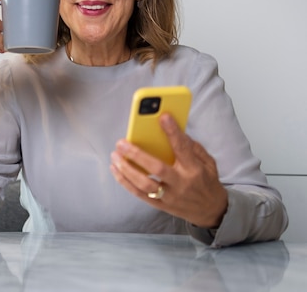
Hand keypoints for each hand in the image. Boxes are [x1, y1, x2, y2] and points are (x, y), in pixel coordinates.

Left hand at [110, 113, 227, 228]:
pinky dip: (125, 182)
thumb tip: (174, 131)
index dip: (173, 132)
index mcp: (194, 169)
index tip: (162, 117)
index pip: (182, 148)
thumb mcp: (208, 162)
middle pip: (157, 169)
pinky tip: (116, 169)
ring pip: (144, 184)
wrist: (212, 211)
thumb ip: (192, 147)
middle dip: (137, 155)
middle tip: (121, 142)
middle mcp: (181, 183)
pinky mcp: (161, 205)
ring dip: (126, 169)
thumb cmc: (206, 181)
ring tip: (115, 155)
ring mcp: (170, 196)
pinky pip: (139, 194)